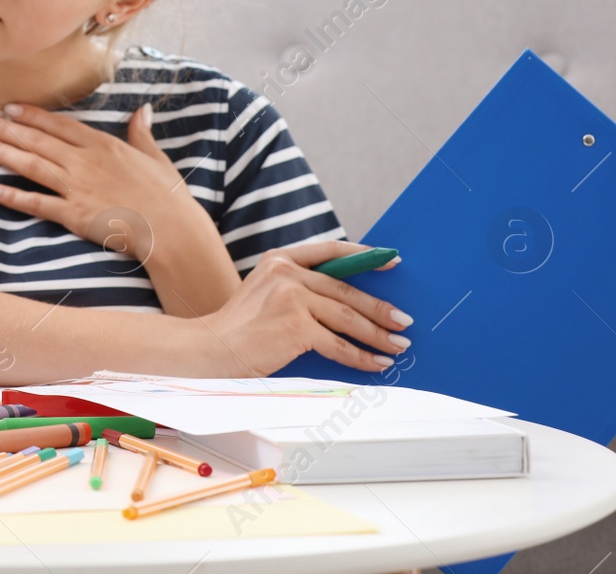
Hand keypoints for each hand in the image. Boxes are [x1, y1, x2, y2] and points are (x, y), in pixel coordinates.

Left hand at [0, 102, 211, 255]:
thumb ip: (142, 134)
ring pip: (33, 166)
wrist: (171, 231)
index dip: (32, 116)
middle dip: (6, 129)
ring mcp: (78, 188)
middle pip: (39, 141)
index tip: (9, 107)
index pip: (60, 125)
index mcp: (105, 145)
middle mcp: (86, 162)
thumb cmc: (168, 197)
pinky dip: (12, 197)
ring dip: (4, 154)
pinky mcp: (74, 214)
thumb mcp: (156, 158)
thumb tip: (142, 111)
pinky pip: (37, 203)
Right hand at [197, 241, 409, 375]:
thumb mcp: (265, 293)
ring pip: (347, 317)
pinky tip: (376, 363)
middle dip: (379, 308)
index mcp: (279, 259)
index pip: (330, 251)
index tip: (391, 260)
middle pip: (345, 290)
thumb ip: (298, 288)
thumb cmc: (239, 329)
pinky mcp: (296, 326)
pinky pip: (338, 343)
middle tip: (403, 320)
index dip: (364, 255)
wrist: (212, 349)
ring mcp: (291, 298)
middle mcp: (286, 272)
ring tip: (397, 346)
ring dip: (378, 334)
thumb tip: (346, 303)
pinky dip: (361, 357)